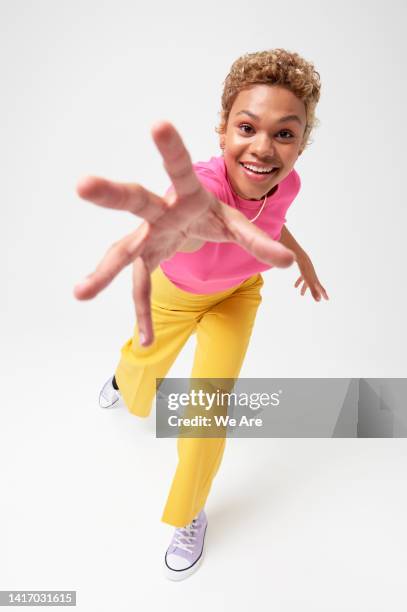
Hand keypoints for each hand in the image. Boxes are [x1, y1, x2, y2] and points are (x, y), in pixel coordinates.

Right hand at [74, 121, 295, 345]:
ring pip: (123, 252)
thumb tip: (288, 263)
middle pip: (134, 200)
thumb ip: (259, 240)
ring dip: (103, 271)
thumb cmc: (209, 213)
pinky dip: (144, 315)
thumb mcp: (236, 224)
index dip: (171, 149)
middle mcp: (159, 212)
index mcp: (187, 194)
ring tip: (80, 293)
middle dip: (111, 193)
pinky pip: (140, 289)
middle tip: (82, 184)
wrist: (188, 222)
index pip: (179, 169)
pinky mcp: (145, 259)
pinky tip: (145, 341)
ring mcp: (147, 237)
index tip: (158, 123)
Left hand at [294, 254, 328, 301]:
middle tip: (318, 299)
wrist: (301, 258)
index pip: (321, 289)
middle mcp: (313, 277)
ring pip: (307, 283)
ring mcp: (308, 274)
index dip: (324, 295)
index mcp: (315, 280)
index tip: (327, 299)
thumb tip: (318, 300)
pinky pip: (302, 278)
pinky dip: (299, 282)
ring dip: (304, 288)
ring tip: (301, 294)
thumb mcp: (309, 282)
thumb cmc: (305, 270)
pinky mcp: (303, 271)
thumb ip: (313, 291)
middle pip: (315, 287)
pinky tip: (295, 286)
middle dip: (315, 293)